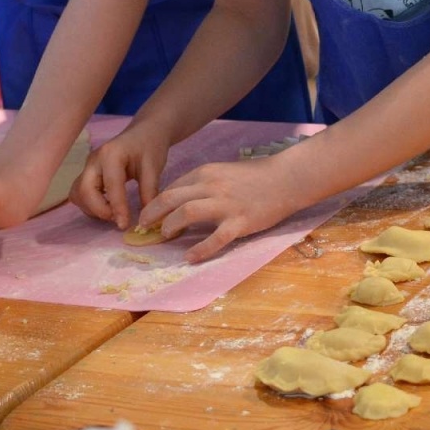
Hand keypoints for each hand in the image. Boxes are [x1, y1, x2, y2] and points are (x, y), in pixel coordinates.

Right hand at [70, 120, 171, 229]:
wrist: (144, 133)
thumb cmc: (150, 147)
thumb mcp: (154, 167)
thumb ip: (149, 192)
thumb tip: (145, 220)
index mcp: (111, 154)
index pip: (111, 185)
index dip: (117, 208)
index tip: (124, 225)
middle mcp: (94, 160)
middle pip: (84, 191)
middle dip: (99, 210)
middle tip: (118, 219)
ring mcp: (88, 167)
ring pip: (78, 194)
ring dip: (92, 209)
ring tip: (113, 212)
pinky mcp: (87, 174)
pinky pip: (80, 194)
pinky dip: (90, 205)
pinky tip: (107, 206)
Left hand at [138, 157, 301, 263]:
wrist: (286, 179)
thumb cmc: (255, 177)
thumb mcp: (223, 172)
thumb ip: (202, 184)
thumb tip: (179, 201)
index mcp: (205, 173)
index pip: (171, 188)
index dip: (155, 203)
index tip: (146, 216)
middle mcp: (211, 186)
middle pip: (171, 198)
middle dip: (151, 214)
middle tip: (142, 228)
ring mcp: (226, 204)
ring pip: (187, 213)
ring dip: (170, 226)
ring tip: (164, 237)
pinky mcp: (240, 222)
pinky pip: (216, 238)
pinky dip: (200, 249)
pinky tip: (190, 258)